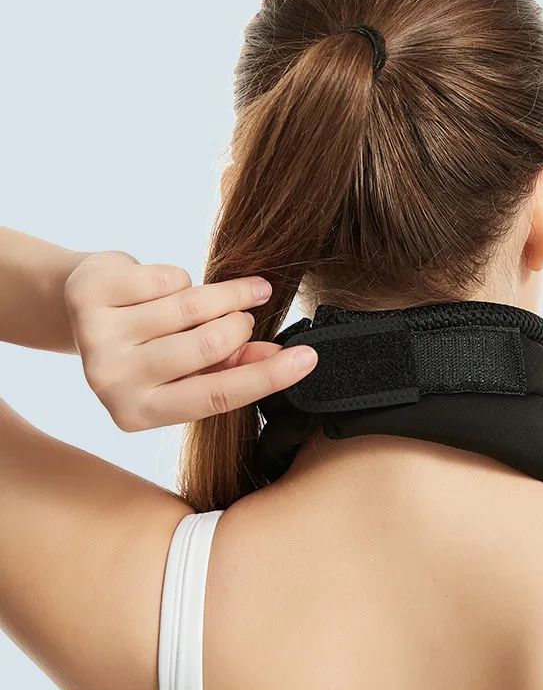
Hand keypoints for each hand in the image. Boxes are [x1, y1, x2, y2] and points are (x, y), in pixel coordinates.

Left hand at [63, 250, 317, 430]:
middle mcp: (111, 383)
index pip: (216, 396)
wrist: (88, 307)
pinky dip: (181, 277)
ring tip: (234, 292)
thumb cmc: (149, 343)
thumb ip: (234, 366)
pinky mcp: (91, 297)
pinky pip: (168, 278)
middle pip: (209, 344)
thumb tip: (286, 359)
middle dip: (240, 322)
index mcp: (138, 413)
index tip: (308, 357)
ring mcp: (96, 340)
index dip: (268, 376)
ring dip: (225, 294)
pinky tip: (168, 286)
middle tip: (247, 314)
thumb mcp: (189, 367)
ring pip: (192, 307)